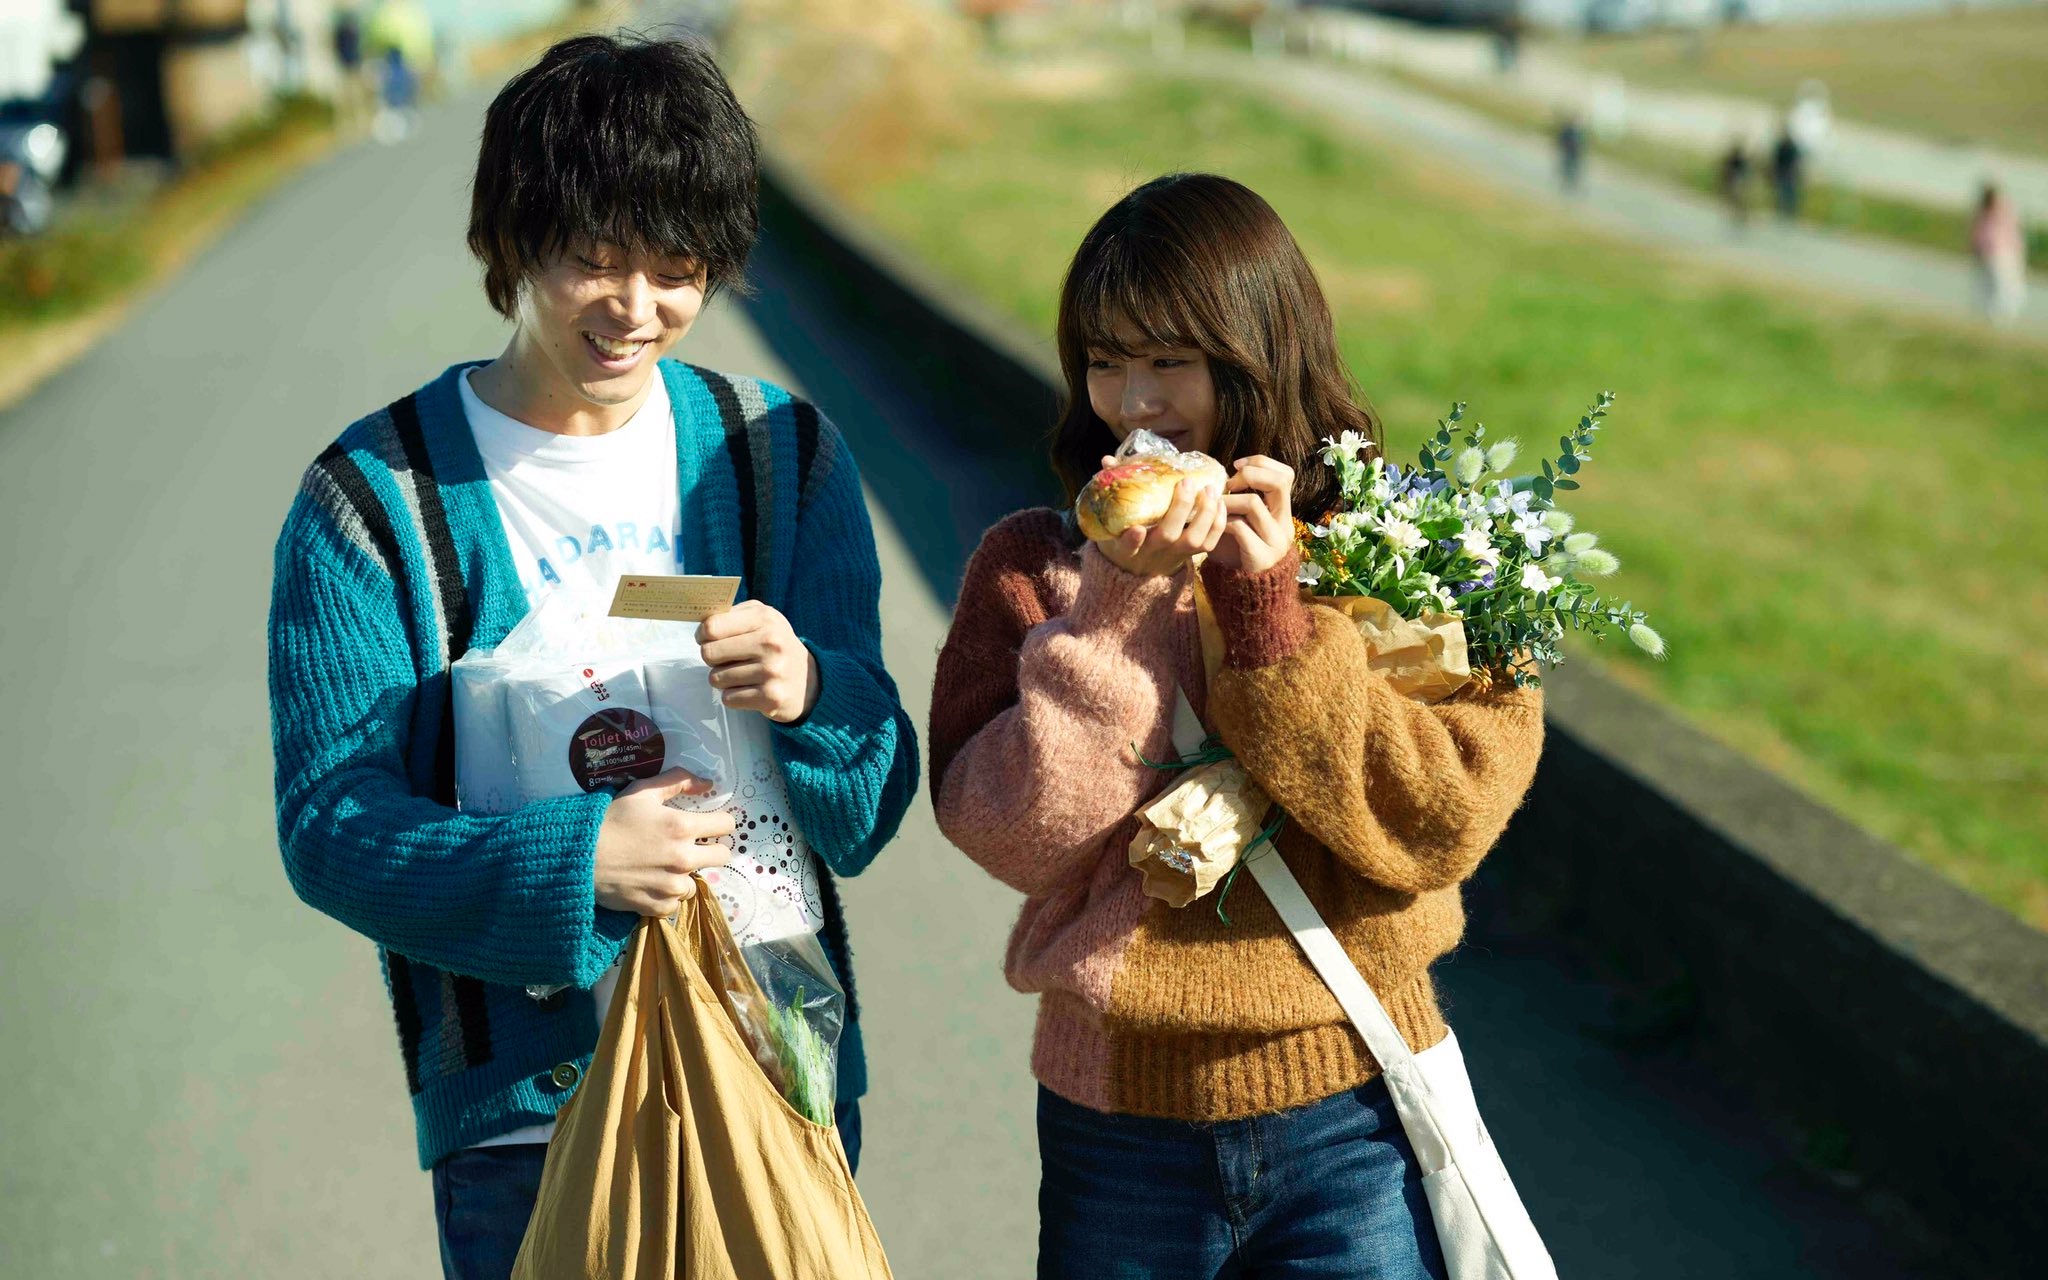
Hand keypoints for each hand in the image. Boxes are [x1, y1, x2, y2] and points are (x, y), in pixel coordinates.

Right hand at [593, 769, 736, 915]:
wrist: (579, 858)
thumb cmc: (609, 820)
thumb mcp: (641, 791)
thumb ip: (677, 781)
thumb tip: (707, 783)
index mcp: (682, 827)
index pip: (725, 826)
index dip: (718, 822)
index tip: (708, 825)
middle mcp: (683, 858)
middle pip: (722, 856)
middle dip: (709, 849)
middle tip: (689, 847)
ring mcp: (671, 885)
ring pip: (696, 881)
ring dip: (684, 875)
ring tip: (661, 867)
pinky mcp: (658, 906)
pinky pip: (675, 902)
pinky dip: (666, 895)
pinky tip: (649, 883)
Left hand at [696, 599, 821, 722]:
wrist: (809, 680)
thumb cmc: (775, 645)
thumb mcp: (762, 619)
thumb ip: (732, 615)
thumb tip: (700, 625)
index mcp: (764, 619)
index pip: (712, 627)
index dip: (702, 635)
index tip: (706, 639)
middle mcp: (770, 643)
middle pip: (709, 653)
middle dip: (712, 658)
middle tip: (725, 659)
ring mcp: (771, 671)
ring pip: (716, 678)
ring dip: (723, 679)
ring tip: (741, 675)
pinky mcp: (770, 697)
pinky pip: (728, 698)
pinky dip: (733, 696)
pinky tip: (749, 690)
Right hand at [1092, 464, 1225, 578]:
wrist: (1140, 568)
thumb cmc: (1123, 535)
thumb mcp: (1111, 519)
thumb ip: (1111, 488)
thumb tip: (1108, 460)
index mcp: (1126, 547)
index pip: (1125, 547)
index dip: (1131, 540)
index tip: (1137, 529)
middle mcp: (1152, 552)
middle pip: (1169, 536)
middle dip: (1181, 508)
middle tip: (1186, 482)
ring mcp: (1174, 554)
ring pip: (1194, 540)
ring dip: (1206, 513)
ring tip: (1209, 489)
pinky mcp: (1191, 556)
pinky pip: (1210, 543)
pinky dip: (1219, 523)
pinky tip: (1219, 503)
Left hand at [1211, 455, 1295, 574]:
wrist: (1242, 589)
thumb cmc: (1237, 549)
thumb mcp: (1244, 519)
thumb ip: (1242, 498)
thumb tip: (1224, 473)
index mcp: (1283, 512)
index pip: (1286, 475)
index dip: (1261, 463)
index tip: (1237, 466)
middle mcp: (1285, 524)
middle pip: (1279, 482)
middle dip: (1250, 475)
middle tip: (1228, 484)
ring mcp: (1276, 541)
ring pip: (1254, 503)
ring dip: (1228, 500)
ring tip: (1214, 507)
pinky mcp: (1261, 556)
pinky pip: (1240, 528)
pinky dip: (1224, 522)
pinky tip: (1216, 526)